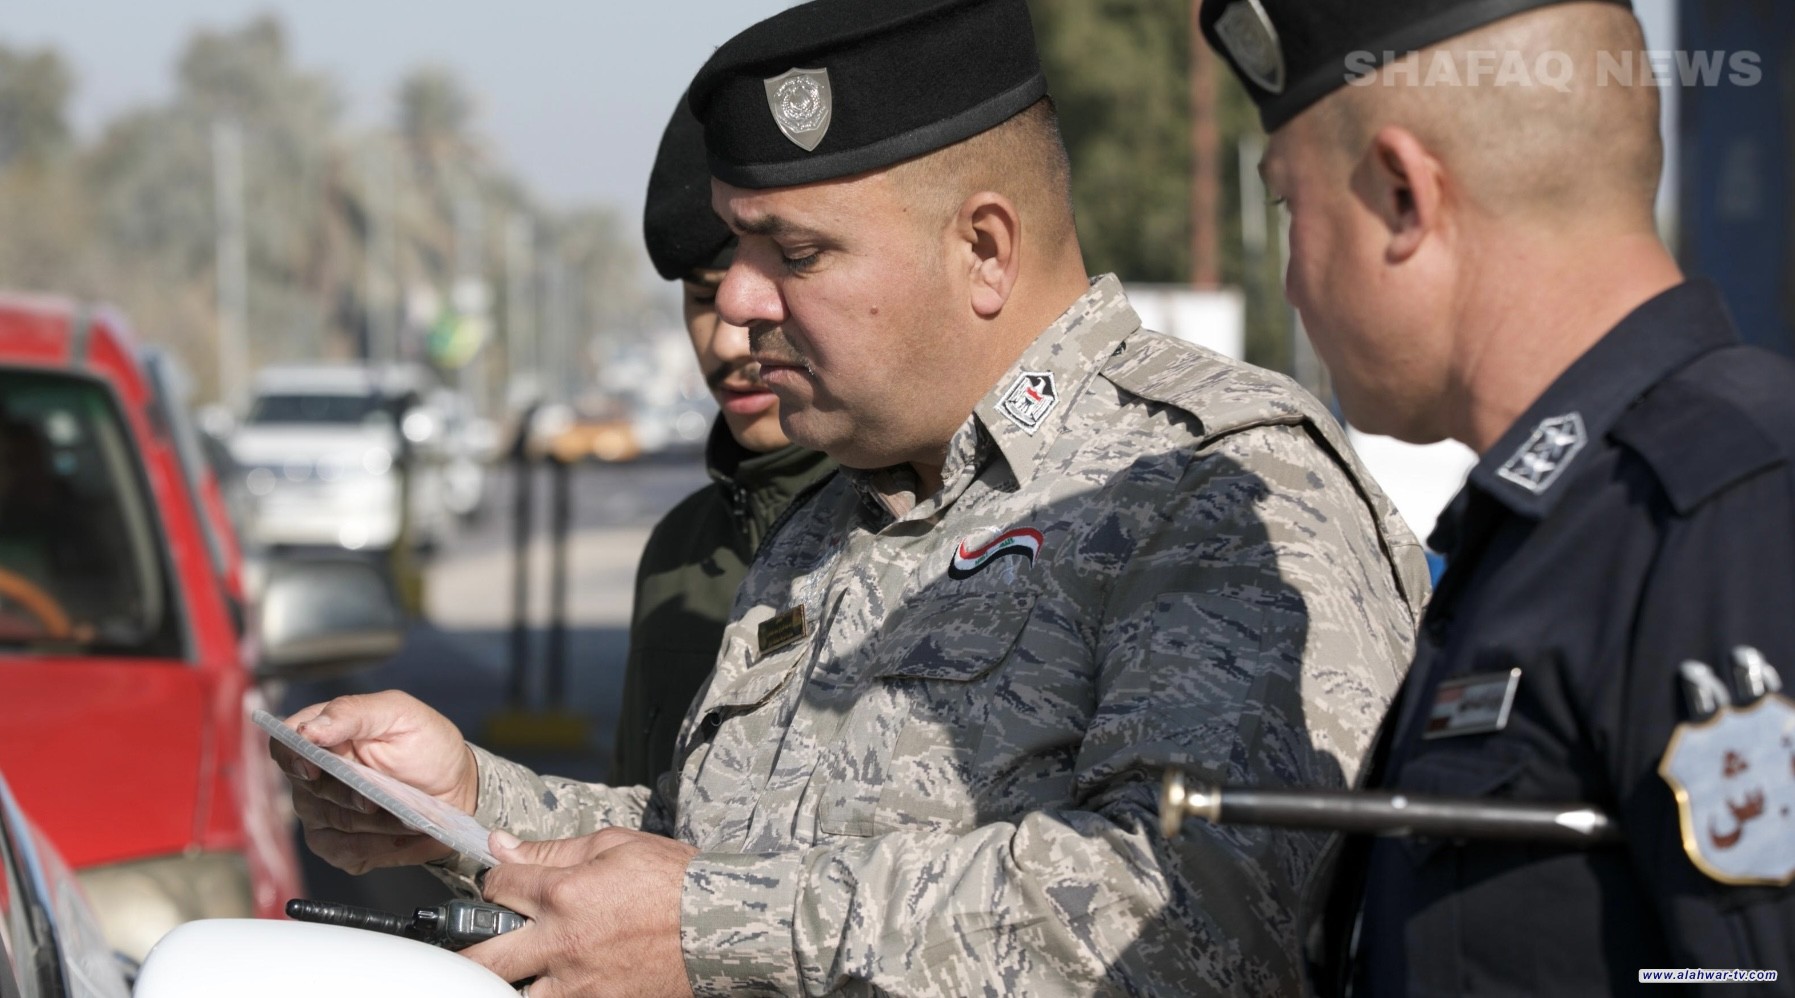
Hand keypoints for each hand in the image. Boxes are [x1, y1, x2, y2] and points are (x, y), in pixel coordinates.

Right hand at [270, 691, 478, 873]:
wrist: (456, 786)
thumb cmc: (426, 744)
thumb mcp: (400, 714)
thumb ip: (354, 713)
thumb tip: (309, 729)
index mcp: (324, 735)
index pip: (284, 745)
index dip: (293, 757)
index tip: (315, 767)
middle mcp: (315, 774)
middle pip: (308, 788)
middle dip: (347, 794)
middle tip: (378, 797)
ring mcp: (323, 811)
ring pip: (330, 820)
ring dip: (371, 821)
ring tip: (406, 815)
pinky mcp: (337, 844)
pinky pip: (343, 850)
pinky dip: (376, 844)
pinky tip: (402, 833)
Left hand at [462, 828, 698, 997]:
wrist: (718, 925)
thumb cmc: (672, 880)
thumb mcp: (613, 845)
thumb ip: (551, 850)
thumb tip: (502, 845)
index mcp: (564, 893)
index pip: (496, 888)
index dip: (494, 882)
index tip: (503, 886)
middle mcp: (562, 942)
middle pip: (483, 958)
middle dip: (470, 949)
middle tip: (478, 943)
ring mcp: (578, 984)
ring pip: (513, 995)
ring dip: (510, 981)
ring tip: (521, 968)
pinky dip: (550, 992)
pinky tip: (559, 978)